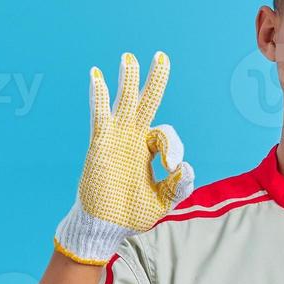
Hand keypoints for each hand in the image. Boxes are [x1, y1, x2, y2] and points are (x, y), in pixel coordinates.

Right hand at [54, 51, 194, 264]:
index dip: (173, 148)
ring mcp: (117, 138)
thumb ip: (180, 186)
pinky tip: (97, 76)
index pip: (166, 136)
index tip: (172, 169)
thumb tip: (186, 166)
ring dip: (127, 80)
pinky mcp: (101, 143)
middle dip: (155, 80)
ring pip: (124, 102)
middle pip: (147, 103)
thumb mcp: (164, 201)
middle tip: (162, 56)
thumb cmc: (133, 215)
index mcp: (149, 152)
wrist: (106, 227)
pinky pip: (100, 114)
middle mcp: (134, 139)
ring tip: (129, 59)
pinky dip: (99, 95)